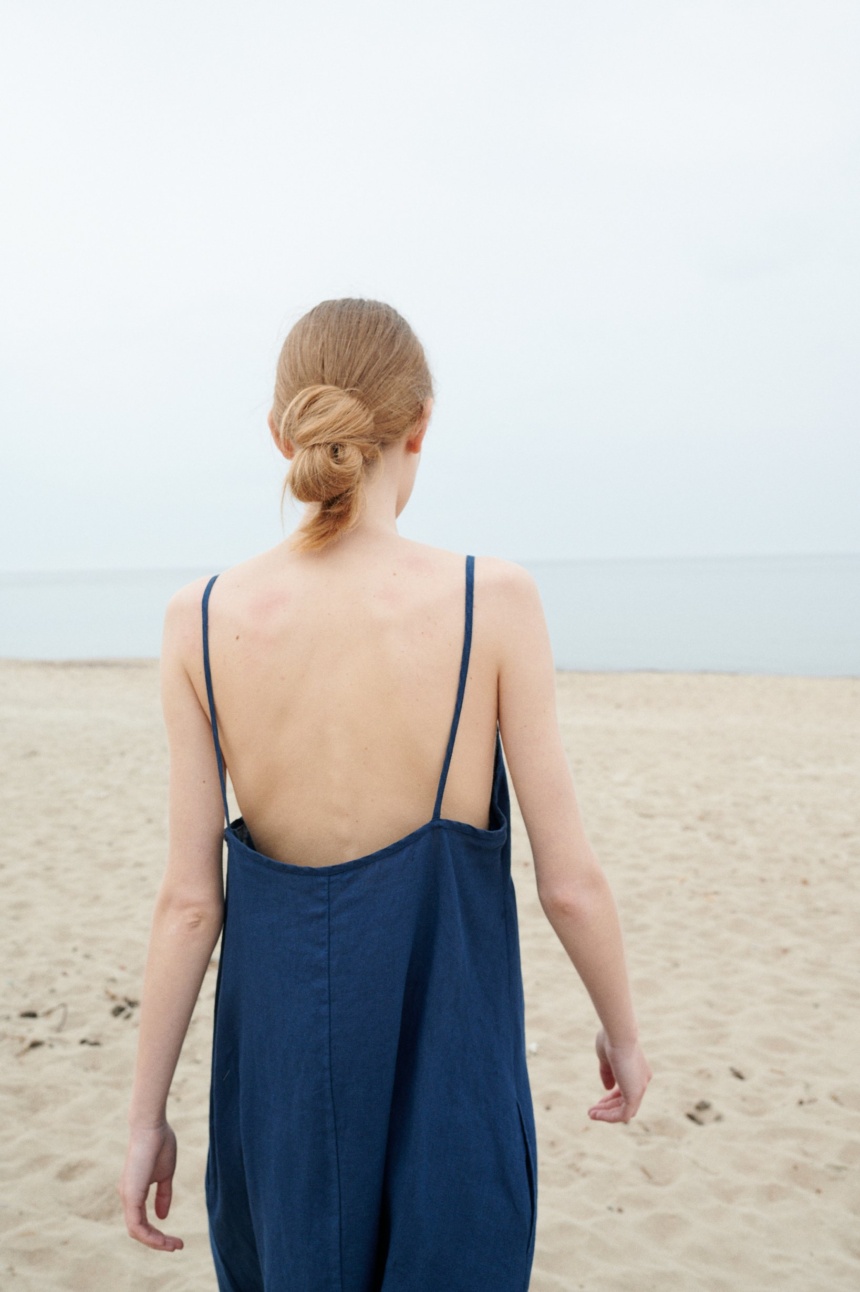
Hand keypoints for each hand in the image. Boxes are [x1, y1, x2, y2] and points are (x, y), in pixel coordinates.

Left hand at [118, 1122, 184, 1250]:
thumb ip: (163, 1195)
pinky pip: (136, 1225)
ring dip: (155, 1242)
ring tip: (174, 1246)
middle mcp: (127, 1197)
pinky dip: (150, 1235)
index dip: (158, 1234)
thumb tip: (162, 1217)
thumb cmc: (159, 1144)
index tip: (176, 1240)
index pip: (142, 1222)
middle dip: (158, 1242)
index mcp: (134, 1191)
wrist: (151, 1126)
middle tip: (177, 1246)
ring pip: (136, 1232)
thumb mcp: (165, 1174)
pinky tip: (163, 1239)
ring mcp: (127, 1196)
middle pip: (138, 1231)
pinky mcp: (131, 1194)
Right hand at [588, 1028, 651, 1123]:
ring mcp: (640, 1088)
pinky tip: (596, 1114)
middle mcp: (642, 1081)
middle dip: (608, 1107)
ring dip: (607, 1114)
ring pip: (624, 1110)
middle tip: (593, 1110)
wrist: (619, 1035)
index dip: (612, 1097)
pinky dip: (609, 1117)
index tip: (599, 1101)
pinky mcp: (635, 1095)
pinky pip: (623, 1114)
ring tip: (591, 1115)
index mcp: (637, 1071)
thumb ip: (608, 1073)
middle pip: (625, 1101)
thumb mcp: (606, 1058)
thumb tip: (607, 1088)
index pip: (626, 1090)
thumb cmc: (611, 1040)